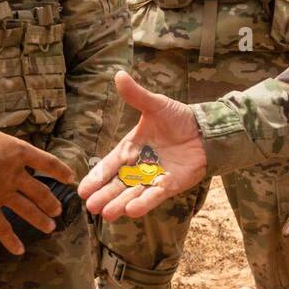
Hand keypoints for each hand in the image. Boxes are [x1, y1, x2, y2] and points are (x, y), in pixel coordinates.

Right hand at [0, 60, 73, 254]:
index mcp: (16, 151)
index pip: (43, 160)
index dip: (58, 167)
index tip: (72, 176)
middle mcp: (15, 175)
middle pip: (38, 189)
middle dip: (50, 199)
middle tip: (62, 209)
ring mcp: (4, 196)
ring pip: (26, 209)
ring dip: (38, 219)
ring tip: (50, 228)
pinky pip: (3, 228)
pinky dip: (11, 240)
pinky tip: (20, 251)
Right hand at [79, 70, 205, 220]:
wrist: (205, 129)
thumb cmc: (178, 117)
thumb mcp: (155, 105)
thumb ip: (136, 95)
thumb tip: (118, 74)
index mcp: (131, 148)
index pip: (110, 164)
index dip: (97, 177)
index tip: (82, 190)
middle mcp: (140, 166)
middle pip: (119, 183)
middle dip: (105, 195)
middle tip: (91, 207)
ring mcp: (155, 177)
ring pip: (134, 193)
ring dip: (121, 203)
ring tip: (107, 213)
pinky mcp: (171, 184)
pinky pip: (156, 196)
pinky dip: (145, 203)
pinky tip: (132, 211)